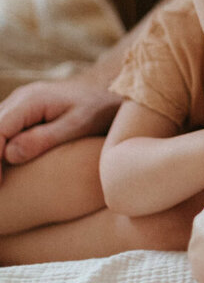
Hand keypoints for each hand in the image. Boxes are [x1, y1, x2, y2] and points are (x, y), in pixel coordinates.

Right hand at [0, 77, 121, 175]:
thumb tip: (9, 154)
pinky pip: (4, 129)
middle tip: (0, 186)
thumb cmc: (99, 110)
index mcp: (31, 100)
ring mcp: (21, 104)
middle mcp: (21, 98)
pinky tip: (6, 169)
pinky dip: (2, 147)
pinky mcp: (25, 113)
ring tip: (2, 181)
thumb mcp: (77, 126)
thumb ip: (44, 139)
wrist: (113, 95)